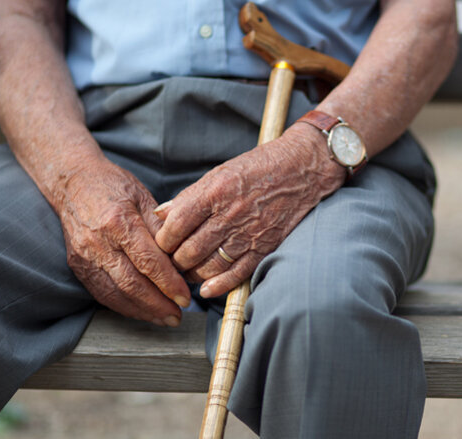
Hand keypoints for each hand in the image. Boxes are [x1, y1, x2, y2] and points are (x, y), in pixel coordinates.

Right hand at [56, 157, 190, 325]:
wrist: (72, 181)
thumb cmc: (113, 185)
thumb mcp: (144, 197)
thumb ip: (162, 228)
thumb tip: (183, 258)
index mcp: (119, 221)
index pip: (148, 261)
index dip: (169, 283)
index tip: (186, 297)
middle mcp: (99, 242)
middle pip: (131, 283)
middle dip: (158, 304)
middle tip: (179, 314)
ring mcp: (85, 256)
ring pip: (116, 294)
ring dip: (143, 311)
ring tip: (165, 318)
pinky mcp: (78, 265)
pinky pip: (102, 293)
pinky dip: (124, 307)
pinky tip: (142, 311)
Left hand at [154, 123, 344, 297]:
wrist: (301, 170)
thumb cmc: (257, 168)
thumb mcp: (219, 174)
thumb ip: (189, 197)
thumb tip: (160, 213)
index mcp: (214, 193)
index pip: (176, 225)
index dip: (163, 239)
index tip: (161, 243)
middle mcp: (229, 215)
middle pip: (189, 250)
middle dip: (175, 260)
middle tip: (172, 261)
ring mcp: (247, 234)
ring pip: (208, 266)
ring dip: (193, 274)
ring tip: (188, 271)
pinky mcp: (264, 247)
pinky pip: (236, 274)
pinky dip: (218, 286)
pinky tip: (207, 289)